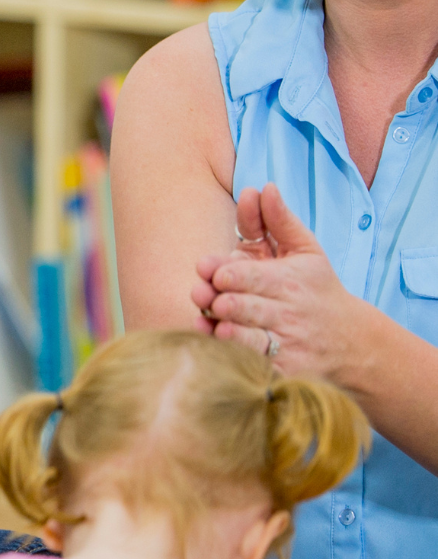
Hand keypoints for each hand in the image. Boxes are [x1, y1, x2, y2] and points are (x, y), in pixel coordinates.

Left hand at [195, 184, 373, 386]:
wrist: (352, 344)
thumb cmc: (317, 289)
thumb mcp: (306, 251)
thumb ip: (278, 221)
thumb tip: (261, 186)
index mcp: (290, 282)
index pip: (257, 276)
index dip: (232, 273)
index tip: (211, 269)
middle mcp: (287, 314)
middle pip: (249, 307)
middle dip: (226, 300)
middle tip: (205, 294)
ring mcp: (285, 345)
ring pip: (252, 340)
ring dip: (230, 332)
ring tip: (212, 323)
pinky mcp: (282, 372)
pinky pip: (256, 367)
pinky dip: (236, 360)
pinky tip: (217, 350)